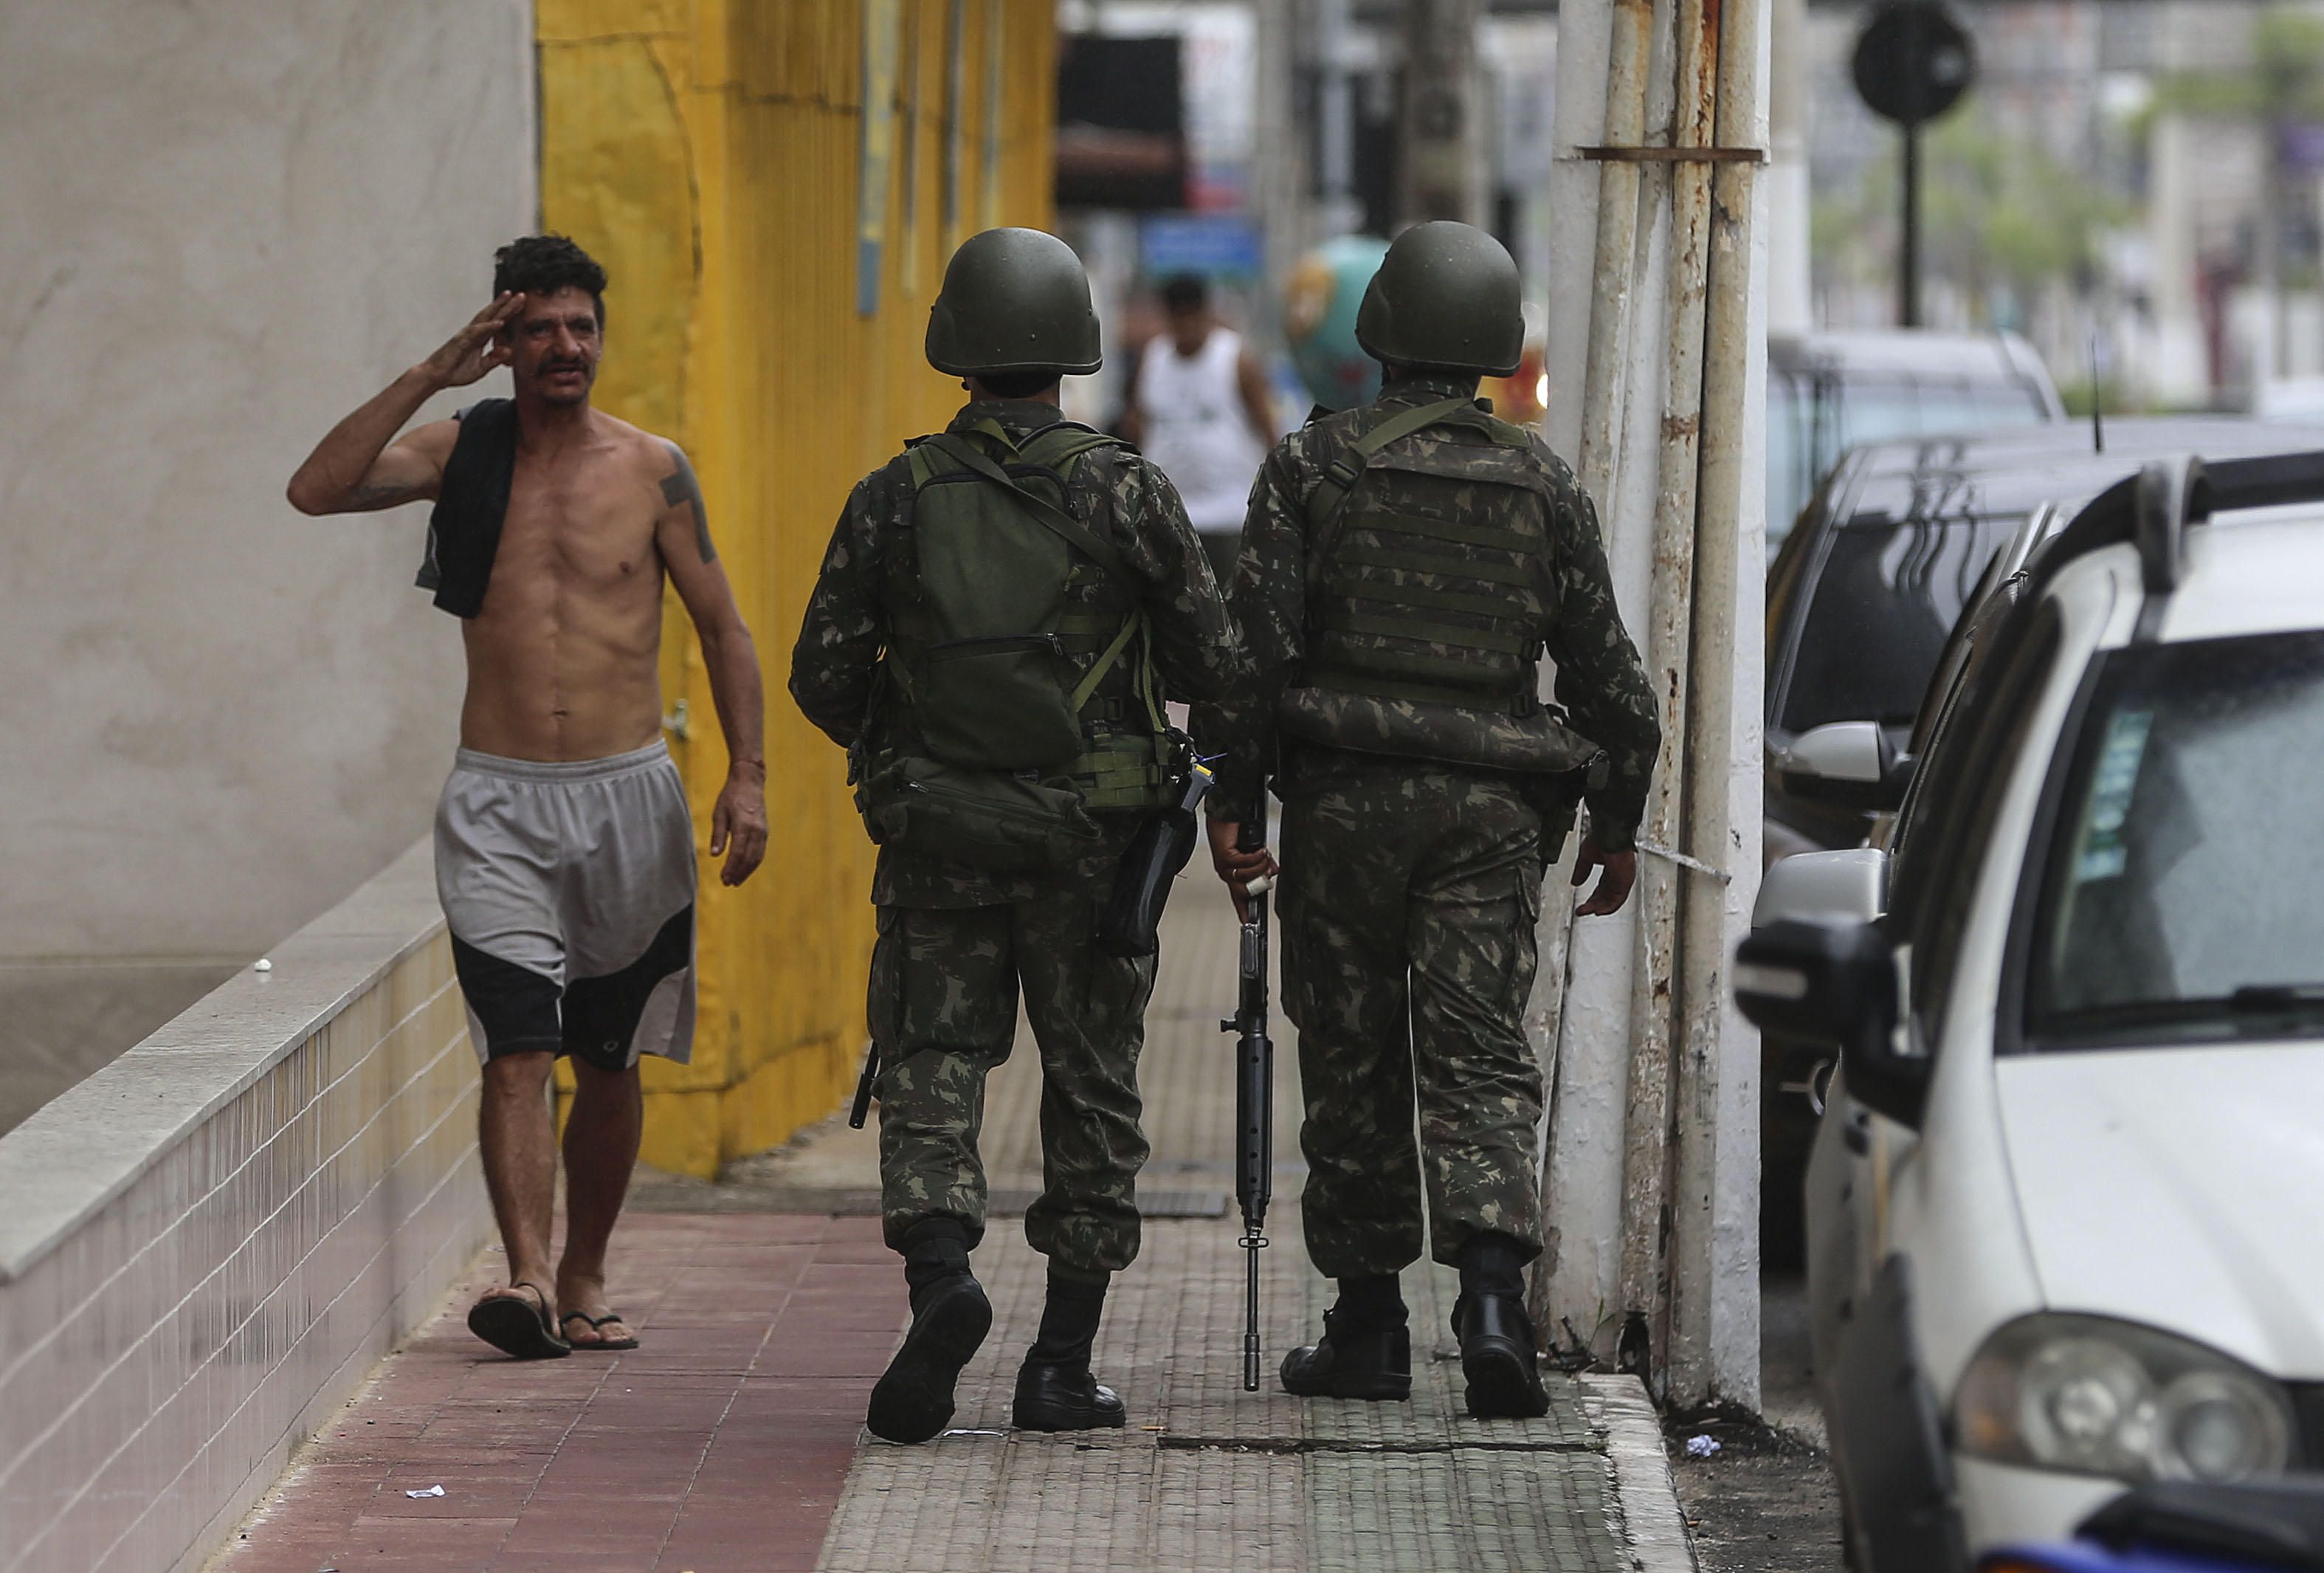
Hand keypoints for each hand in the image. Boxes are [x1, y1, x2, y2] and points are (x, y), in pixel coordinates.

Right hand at [420, 293, 523, 388]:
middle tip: (521, 295)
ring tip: (509, 297)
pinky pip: (476, 332)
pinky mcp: (461, 341)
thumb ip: (494, 359)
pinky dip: (488, 327)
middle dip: (507, 305)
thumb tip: (509, 350)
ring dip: (498, 307)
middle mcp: (473, 333)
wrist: (436, 378)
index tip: (522, 304)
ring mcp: (467, 335)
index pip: (497, 323)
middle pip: (493, 315)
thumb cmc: (455, 372)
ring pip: (485, 318)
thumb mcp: (480, 368)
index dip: (509, 313)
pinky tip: (500, 322)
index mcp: (479, 339)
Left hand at [709, 765, 767, 885]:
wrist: (749, 781)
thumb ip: (718, 835)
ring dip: (747, 871)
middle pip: (749, 858)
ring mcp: (763, 831)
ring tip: (737, 880)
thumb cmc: (731, 795)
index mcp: (743, 825)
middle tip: (728, 883)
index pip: (737, 853)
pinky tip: (746, 868)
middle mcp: (756, 830)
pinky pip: (761, 851)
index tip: (724, 879)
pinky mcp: (765, 831)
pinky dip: (753, 862)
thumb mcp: (719, 813)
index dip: (731, 868)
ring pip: (757, 857)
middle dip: (739, 873)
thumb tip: (715, 855)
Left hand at [1206, 819, 1277, 922]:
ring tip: (1264, 856)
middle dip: (1261, 882)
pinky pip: (1245, 863)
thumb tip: (1272, 871)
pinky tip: (1260, 850)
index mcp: (1233, 873)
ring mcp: (1225, 866)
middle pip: (1244, 891)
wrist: (1225, 816)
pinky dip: (1256, 857)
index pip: (1237, 896)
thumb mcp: (1254, 852)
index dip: (1242, 909)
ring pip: (1246, 877)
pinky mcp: (1226, 857)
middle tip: (1269, 872)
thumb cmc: (1235, 832)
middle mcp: (1227, 872)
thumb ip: (1263, 864)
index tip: (1247, 921)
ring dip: (1260, 867)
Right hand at [1571, 837, 1636, 916]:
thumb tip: (1575, 881)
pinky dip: (1608, 907)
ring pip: (1612, 899)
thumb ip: (1581, 871)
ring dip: (1599, 907)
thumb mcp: (1586, 857)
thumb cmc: (1601, 839)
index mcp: (1610, 867)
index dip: (1593, 896)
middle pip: (1606, 895)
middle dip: (1594, 904)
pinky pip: (1618, 900)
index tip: (1583, 904)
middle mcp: (1618, 874)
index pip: (1602, 887)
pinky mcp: (1625, 881)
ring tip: (1587, 912)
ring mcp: (1622, 878)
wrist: (1608, 834)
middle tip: (1582, 910)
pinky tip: (1598, 911)